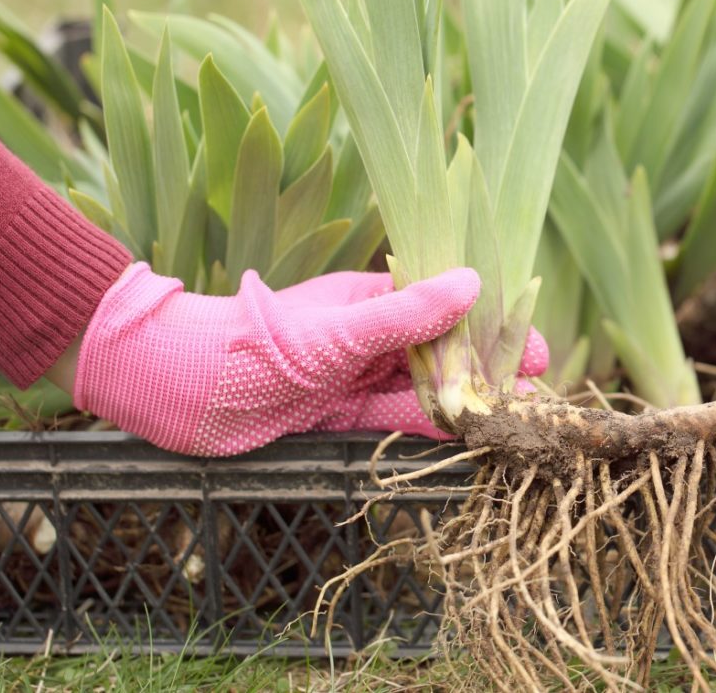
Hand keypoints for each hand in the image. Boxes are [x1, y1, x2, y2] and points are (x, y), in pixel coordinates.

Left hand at [73, 264, 547, 455]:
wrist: (176, 388)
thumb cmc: (254, 343)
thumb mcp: (338, 331)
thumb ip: (406, 314)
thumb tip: (472, 281)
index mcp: (373, 296)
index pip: (449, 306)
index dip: (494, 327)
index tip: (538, 352)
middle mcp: (372, 333)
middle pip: (443, 350)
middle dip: (489, 369)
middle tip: (537, 396)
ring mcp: (358, 374)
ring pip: (425, 387)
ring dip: (466, 400)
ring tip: (513, 419)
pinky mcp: (343, 414)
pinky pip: (397, 417)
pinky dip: (431, 425)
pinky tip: (466, 434)